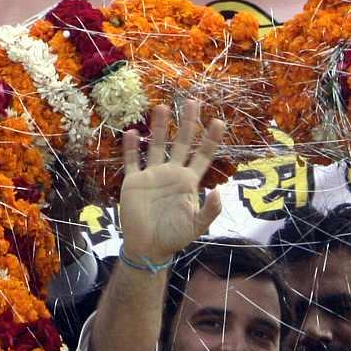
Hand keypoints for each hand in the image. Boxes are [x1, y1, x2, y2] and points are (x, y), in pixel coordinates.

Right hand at [119, 101, 224, 264]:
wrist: (147, 248)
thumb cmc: (173, 238)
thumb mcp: (196, 226)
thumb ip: (209, 210)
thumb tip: (218, 192)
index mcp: (188, 182)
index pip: (203, 156)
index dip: (210, 140)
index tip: (218, 122)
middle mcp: (172, 174)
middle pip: (182, 143)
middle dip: (188, 123)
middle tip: (192, 101)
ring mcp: (152, 176)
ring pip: (156, 145)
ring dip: (159, 127)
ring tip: (162, 107)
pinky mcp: (134, 182)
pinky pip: (132, 160)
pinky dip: (131, 147)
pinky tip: (131, 131)